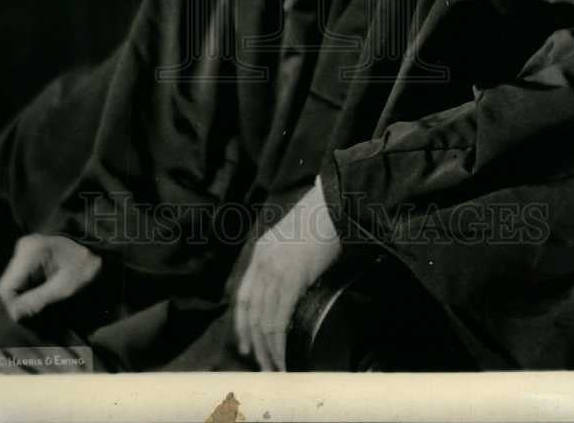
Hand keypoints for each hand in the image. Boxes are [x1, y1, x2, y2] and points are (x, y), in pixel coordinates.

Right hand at [0, 234, 101, 321]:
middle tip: (35, 309)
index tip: (26, 315)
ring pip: (12, 283)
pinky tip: (39, 291)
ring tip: (40, 300)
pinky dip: (26, 288)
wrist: (95, 251)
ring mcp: (24, 250)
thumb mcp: (63, 287)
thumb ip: (36, 300)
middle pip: (7, 284)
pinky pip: (19, 278)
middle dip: (18, 301)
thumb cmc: (83, 267)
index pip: (6, 286)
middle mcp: (22, 247)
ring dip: (22, 295)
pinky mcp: (27, 255)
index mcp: (30, 251)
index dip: (12, 305)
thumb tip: (13, 315)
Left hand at [234, 177, 341, 369]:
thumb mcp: (294, 240)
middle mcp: (262, 264)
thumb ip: (287, 261)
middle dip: (255, 344)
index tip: (245, 346)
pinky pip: (279, 320)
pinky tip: (284, 357)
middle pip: (251, 313)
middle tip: (262, 365)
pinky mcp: (291, 279)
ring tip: (276, 369)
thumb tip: (295, 285)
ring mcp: (275, 271)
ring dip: (268, 350)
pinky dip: (280, 343)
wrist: (332, 205)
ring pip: (264, 321)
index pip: (243, 297)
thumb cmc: (321, 221)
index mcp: (261, 253)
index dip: (241, 325)